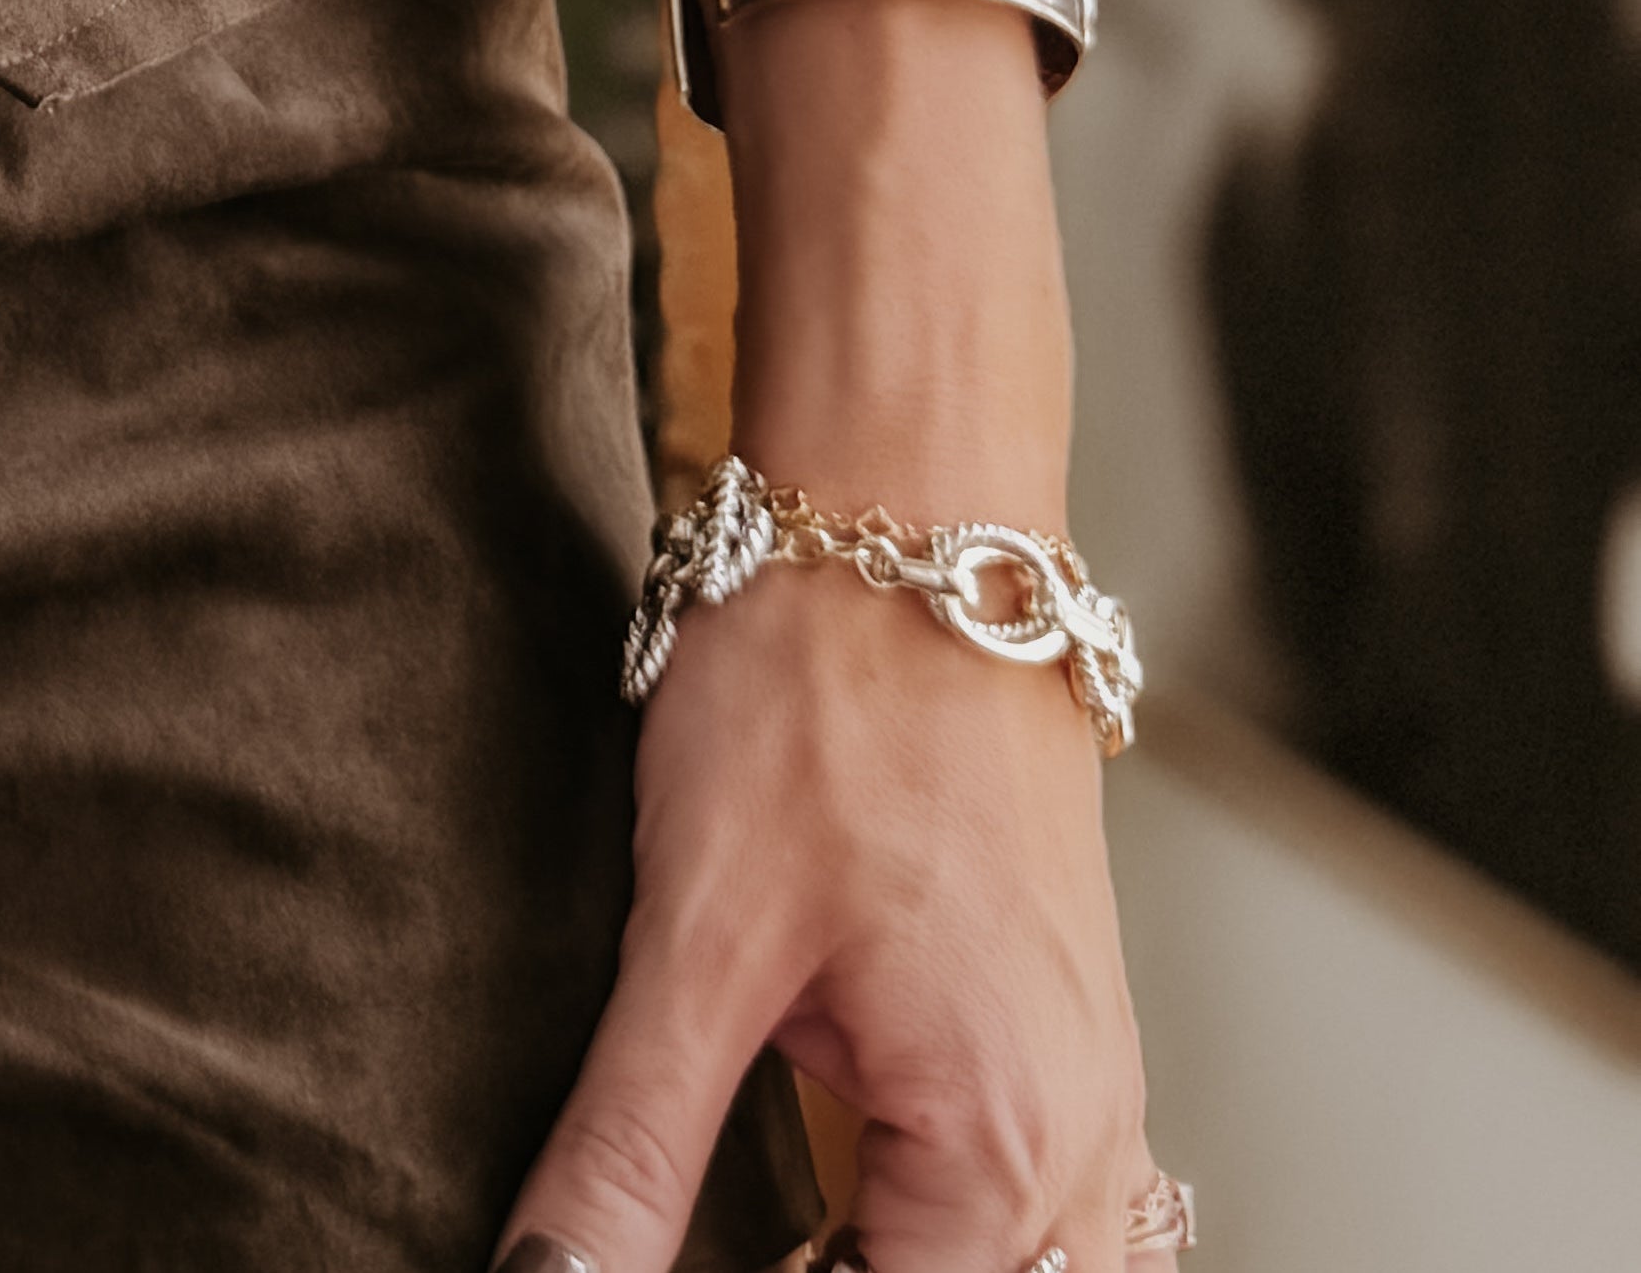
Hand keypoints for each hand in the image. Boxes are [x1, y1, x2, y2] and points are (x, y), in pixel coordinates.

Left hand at [499, 560, 1147, 1271]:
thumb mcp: (694, 945)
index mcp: (1004, 1153)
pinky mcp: (1065, 1030)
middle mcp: (1083, 1146)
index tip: (652, 1259)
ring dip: (919, 1261)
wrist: (912, 523)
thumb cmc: (817, 700)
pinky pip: (1060, 1211)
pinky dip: (963, 1236)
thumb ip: (630, 1150)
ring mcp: (1093, 1087)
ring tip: (790, 1221)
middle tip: (685, 1236)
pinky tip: (864, 1208)